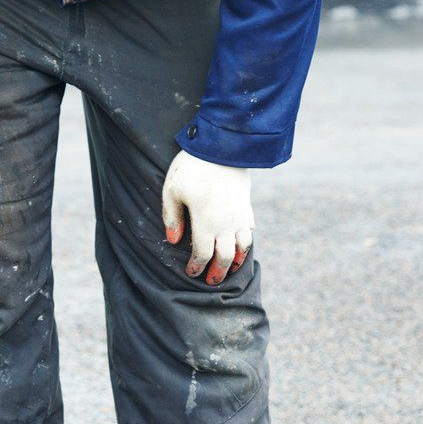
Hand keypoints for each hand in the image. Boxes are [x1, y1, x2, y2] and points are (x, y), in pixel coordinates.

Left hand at [161, 151, 253, 284]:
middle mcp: (227, 224)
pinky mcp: (247, 205)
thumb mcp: (172, 190)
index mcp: (206, 223)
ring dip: (236, 260)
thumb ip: (172, 217)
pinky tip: (240, 243)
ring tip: (230, 266)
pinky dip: (246, 241)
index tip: (191, 273)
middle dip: (218, 271)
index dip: (197, 267)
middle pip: (225, 257)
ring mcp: (240, 215)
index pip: (203, 254)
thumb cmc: (192, 166)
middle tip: (212, 280)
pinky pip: (250, 229)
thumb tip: (174, 241)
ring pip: (243, 246)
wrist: (224, 143)